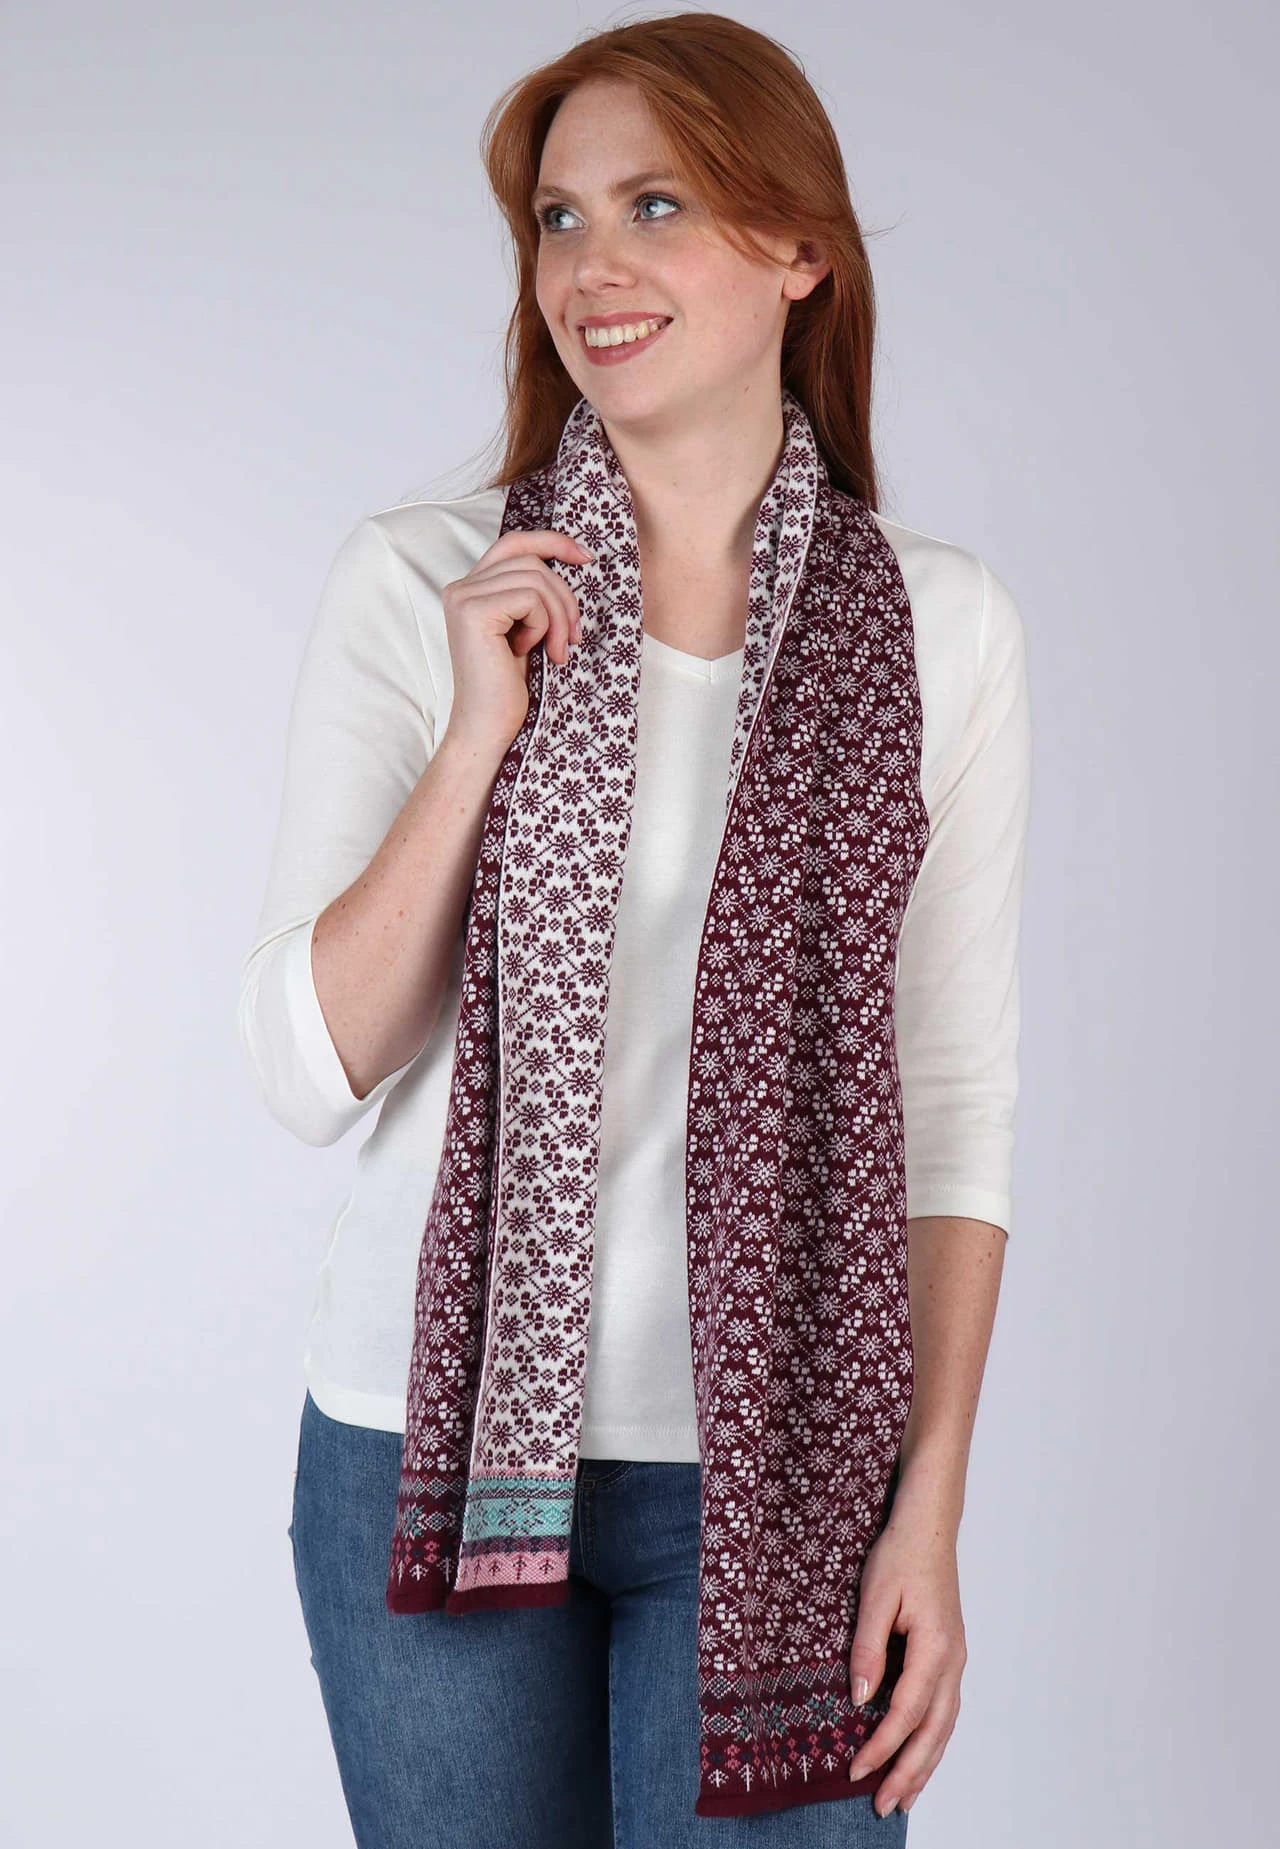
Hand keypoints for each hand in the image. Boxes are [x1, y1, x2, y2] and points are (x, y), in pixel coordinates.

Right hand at [441, 527, 593, 754]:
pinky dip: (543, 625)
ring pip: (536, 578)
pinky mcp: (473, 611)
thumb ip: (533, 594)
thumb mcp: (527, 630)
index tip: (586, 557)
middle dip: (564, 596)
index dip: (552, 542)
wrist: (489, 727)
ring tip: (557, 651)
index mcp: (471, 588)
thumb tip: (573, 559)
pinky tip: (533, 652)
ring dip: (558, 616)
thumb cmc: (510, 687)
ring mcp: (464, 597)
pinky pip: (530, 597)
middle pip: (531, 559)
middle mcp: (461, 586)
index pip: (514, 543)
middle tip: (574, 636)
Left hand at [846, 1495, 967, 1817]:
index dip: (881, 1746)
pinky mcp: (950, 1655)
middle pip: (933, 1731)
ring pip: (944, 1726)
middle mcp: (953, 1661)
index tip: (856, 1771)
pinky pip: (944, 1709)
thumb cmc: (900, 1554)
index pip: (906, 1712)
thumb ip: (867, 1647)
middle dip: (908, 1772)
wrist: (929, 1526)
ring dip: (925, 1763)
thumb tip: (861, 1699)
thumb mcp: (874, 1596)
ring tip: (904, 1797)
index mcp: (935, 1647)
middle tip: (884, 1807)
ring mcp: (956, 1659)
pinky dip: (932, 1739)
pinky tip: (920, 1754)